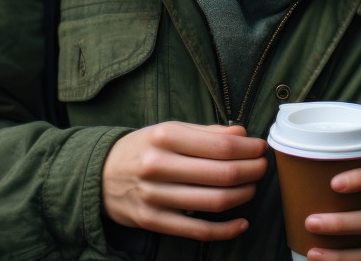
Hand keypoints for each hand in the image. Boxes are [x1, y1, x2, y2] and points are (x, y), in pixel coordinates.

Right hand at [102, 122, 267, 240]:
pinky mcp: (153, 221)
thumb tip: (242, 133)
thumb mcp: (168, 130)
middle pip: (221, 174)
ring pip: (214, 201)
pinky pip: (198, 231)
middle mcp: (158, 165)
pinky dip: (226, 229)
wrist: (98, 176)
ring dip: (243, 195)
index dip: (248, 148)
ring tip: (251, 188)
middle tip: (262, 168)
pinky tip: (241, 222)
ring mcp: (155, 196)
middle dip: (251, 171)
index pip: (220, 145)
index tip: (261, 147)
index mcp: (164, 136)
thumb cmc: (142, 149)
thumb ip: (206, 132)